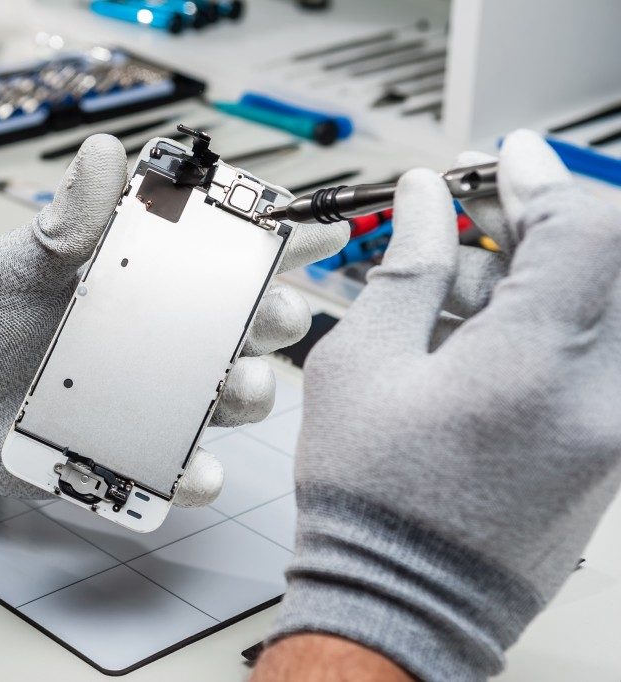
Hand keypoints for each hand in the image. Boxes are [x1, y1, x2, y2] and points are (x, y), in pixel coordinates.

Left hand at [0, 134, 347, 503]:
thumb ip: (70, 215)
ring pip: (237, 398)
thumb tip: (105, 151)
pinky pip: (184, 469)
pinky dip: (199, 474)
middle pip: (256, 328)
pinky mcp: (137, 451)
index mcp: (155, 282)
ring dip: (253, 392)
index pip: (231, 256)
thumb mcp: (25, 259)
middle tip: (272, 312)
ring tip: (235, 385)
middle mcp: (170, 340)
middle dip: (281, 318)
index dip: (284, 240)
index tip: (324, 228)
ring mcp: (159, 398)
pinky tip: (196, 469)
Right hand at [263, 131, 620, 678]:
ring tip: (453, 297)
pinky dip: (552, 325)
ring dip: (542, 277)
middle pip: (613, 260)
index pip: (581, 228)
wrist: (403, 599)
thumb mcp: (362, 366)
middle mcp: (600, 396)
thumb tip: (424, 202)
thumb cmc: (371, 497)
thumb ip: (407, 268)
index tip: (506, 161)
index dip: (540, 179)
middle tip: (481, 221)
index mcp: (533, 366)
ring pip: (607, 307)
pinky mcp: (613, 449)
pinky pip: (601, 357)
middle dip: (547, 222)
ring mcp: (618, 427)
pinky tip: (479, 341)